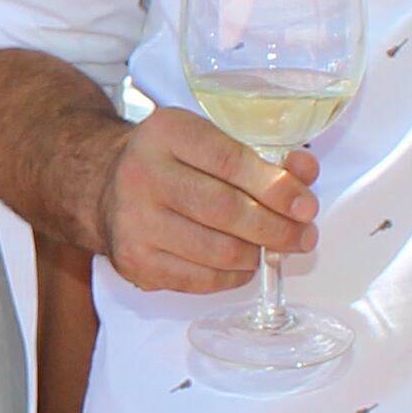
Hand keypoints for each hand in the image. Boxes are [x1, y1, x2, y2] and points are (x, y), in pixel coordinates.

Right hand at [89, 111, 318, 297]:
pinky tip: (242, 262)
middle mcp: (142, 175)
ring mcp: (134, 222)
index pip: (230, 161)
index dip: (275, 187)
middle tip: (303, 236)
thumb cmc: (172, 163)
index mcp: (166, 133)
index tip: (306, 206)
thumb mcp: (208, 141)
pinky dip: (233, 275)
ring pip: (217, 250)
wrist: (105, 189)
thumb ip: (261, 155)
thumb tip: (305, 174)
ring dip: (257, 253)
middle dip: (276, 228)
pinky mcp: (135, 261)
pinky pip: (200, 279)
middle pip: (225, 210)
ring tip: (273, 248)